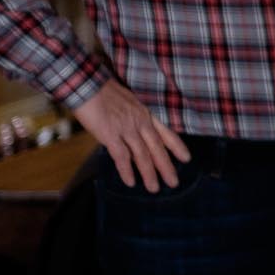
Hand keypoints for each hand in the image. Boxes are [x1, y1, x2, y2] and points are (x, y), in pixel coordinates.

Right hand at [71, 79, 190, 192]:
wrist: (87, 85)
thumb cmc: (104, 91)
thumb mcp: (128, 101)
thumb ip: (135, 117)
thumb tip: (134, 134)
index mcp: (145, 113)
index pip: (166, 132)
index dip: (177, 146)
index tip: (187, 158)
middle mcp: (140, 121)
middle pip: (157, 148)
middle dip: (166, 167)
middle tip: (174, 183)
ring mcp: (126, 128)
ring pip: (142, 155)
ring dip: (149, 174)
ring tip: (154, 189)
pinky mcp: (110, 134)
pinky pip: (122, 156)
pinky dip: (127, 171)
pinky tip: (131, 182)